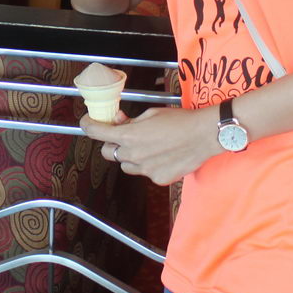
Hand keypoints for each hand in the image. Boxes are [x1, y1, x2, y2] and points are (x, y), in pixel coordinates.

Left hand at [80, 106, 219, 185]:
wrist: (205, 135)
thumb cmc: (180, 120)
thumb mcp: (151, 113)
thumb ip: (131, 120)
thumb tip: (118, 121)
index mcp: (129, 136)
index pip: (96, 133)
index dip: (88, 125)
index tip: (88, 122)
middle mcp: (134, 155)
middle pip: (108, 152)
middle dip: (111, 142)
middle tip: (123, 134)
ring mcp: (146, 169)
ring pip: (126, 164)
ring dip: (129, 155)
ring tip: (147, 145)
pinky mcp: (158, 178)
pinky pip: (145, 172)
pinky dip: (148, 164)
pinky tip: (162, 155)